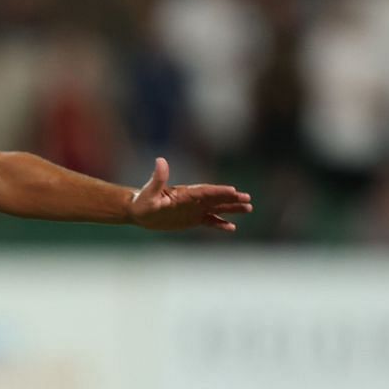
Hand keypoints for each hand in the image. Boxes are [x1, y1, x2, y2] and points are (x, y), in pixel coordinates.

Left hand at [128, 157, 252, 232]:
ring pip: (217, 208)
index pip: (205, 191)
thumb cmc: (143, 201)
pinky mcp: (192, 219)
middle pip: (216, 198)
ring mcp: (194, 209)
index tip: (233, 191)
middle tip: (248, 199)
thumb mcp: (149, 192)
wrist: (140, 211)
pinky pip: (209, 221)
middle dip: (231, 198)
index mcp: (185, 193)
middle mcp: (193, 200)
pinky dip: (220, 224)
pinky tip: (232, 227)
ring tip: (248, 208)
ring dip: (232, 208)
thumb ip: (158, 178)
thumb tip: (160, 161)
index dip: (218, 191)